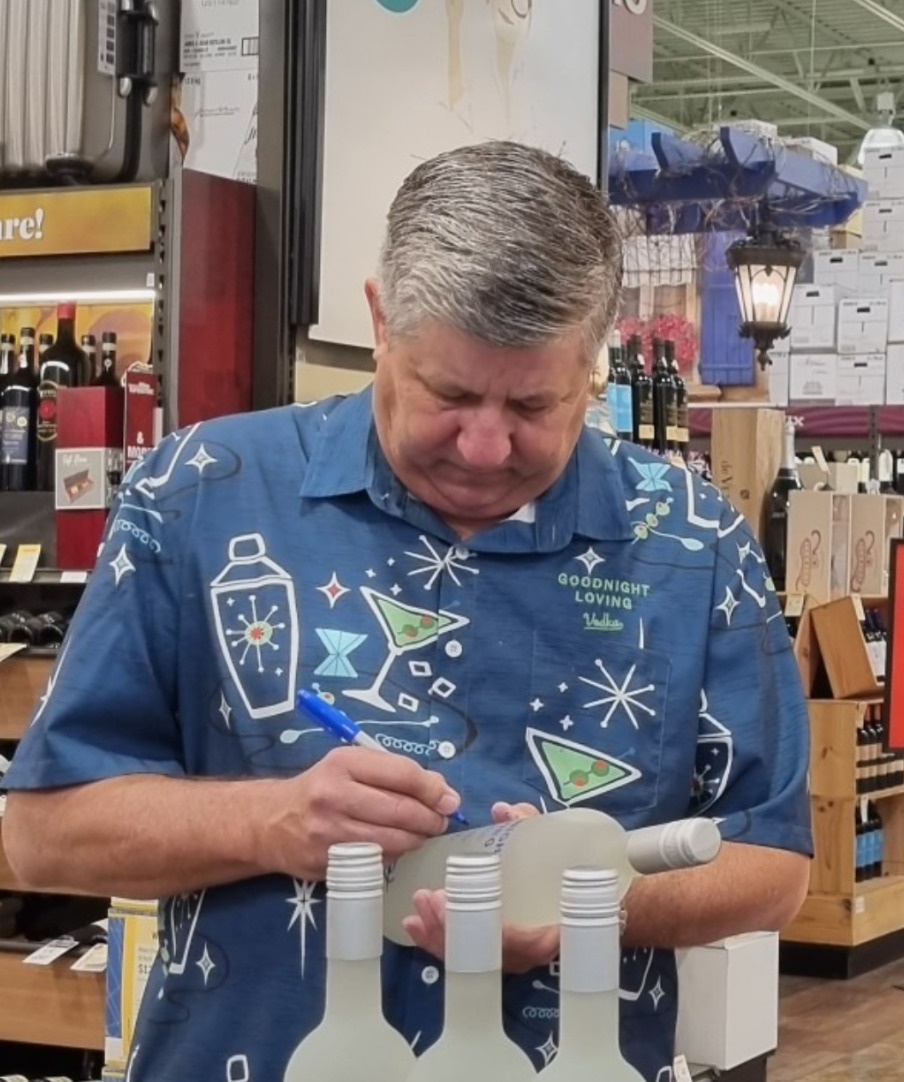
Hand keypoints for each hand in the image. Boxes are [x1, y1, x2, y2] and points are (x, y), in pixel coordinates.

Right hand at [260, 747, 461, 880]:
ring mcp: (328, 833)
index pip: (401, 774)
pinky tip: (396, 845)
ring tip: (421, 833)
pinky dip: (395, 854)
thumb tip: (441, 791)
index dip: (433, 789)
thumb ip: (394, 772)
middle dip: (430, 818)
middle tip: (441, 821)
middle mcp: (333, 796)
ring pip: (392, 841)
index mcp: (343, 763)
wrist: (270, 822)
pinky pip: (376, 861)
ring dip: (417, 839)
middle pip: (401, 811)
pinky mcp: (326, 863)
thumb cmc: (320, 787)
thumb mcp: (351, 765)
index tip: (449, 799)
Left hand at [401, 799, 559, 973]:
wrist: (582, 886)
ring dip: (442, 935)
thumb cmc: (567, 861)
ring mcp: (516, 954)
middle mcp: (536, 948)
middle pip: (489, 954)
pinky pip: (469, 954)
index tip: (448, 902)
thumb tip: (503, 812)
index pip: (520, 942)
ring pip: (475, 958)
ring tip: (417, 908)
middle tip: (429, 898)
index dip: (483, 929)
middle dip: (452, 930)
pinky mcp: (499, 950)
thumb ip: (529, 823)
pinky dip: (441, 941)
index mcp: (556, 926)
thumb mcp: (550, 837)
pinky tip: (415, 925)